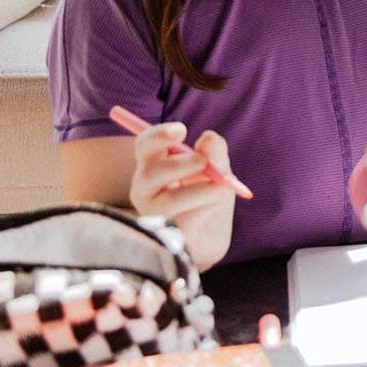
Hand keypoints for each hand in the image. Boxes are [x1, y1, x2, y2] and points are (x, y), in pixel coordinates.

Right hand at [128, 121, 235, 272]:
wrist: (210, 236)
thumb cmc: (207, 197)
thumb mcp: (217, 170)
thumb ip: (214, 152)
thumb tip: (208, 137)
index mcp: (152, 165)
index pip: (144, 146)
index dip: (158, 135)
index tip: (182, 130)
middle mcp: (145, 189)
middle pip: (149, 174)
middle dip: (178, 165)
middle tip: (202, 161)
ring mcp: (154, 215)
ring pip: (169, 201)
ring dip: (199, 190)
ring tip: (222, 187)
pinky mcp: (168, 237)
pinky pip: (186, 220)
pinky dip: (207, 207)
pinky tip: (218, 203)